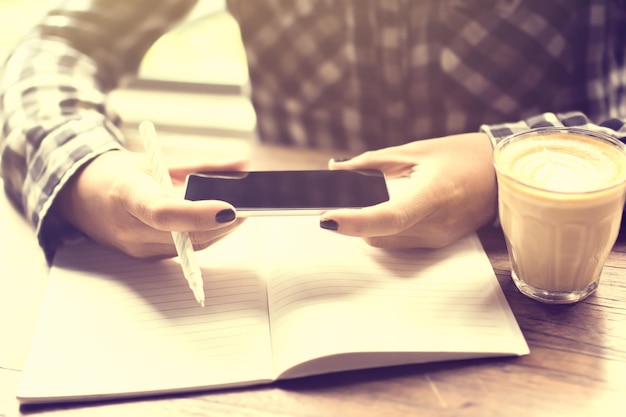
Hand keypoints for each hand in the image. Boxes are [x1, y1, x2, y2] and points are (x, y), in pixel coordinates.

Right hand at [53, 150, 247, 257]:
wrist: (78, 196)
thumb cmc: (117, 174)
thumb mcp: (156, 161)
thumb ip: (202, 165)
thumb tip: (243, 165)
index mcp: (126, 195)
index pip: (163, 212)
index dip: (198, 214)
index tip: (230, 208)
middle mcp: (129, 228)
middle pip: (185, 235)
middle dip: (223, 223)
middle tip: (251, 207)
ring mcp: (136, 248)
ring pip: (190, 247)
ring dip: (220, 231)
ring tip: (244, 211)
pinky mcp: (145, 257)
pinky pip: (184, 250)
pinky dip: (206, 236)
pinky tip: (222, 221)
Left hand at [322, 133, 497, 248]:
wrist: (504, 172)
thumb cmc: (461, 155)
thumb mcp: (414, 151)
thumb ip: (371, 163)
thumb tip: (335, 170)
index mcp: (434, 195)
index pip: (388, 217)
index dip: (354, 221)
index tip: (326, 218)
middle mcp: (437, 225)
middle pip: (377, 234)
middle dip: (354, 219)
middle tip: (335, 200)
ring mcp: (439, 238)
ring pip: (385, 242)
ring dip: (369, 225)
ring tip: (371, 199)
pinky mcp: (439, 244)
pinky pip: (400, 242)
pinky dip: (385, 228)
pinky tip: (390, 206)